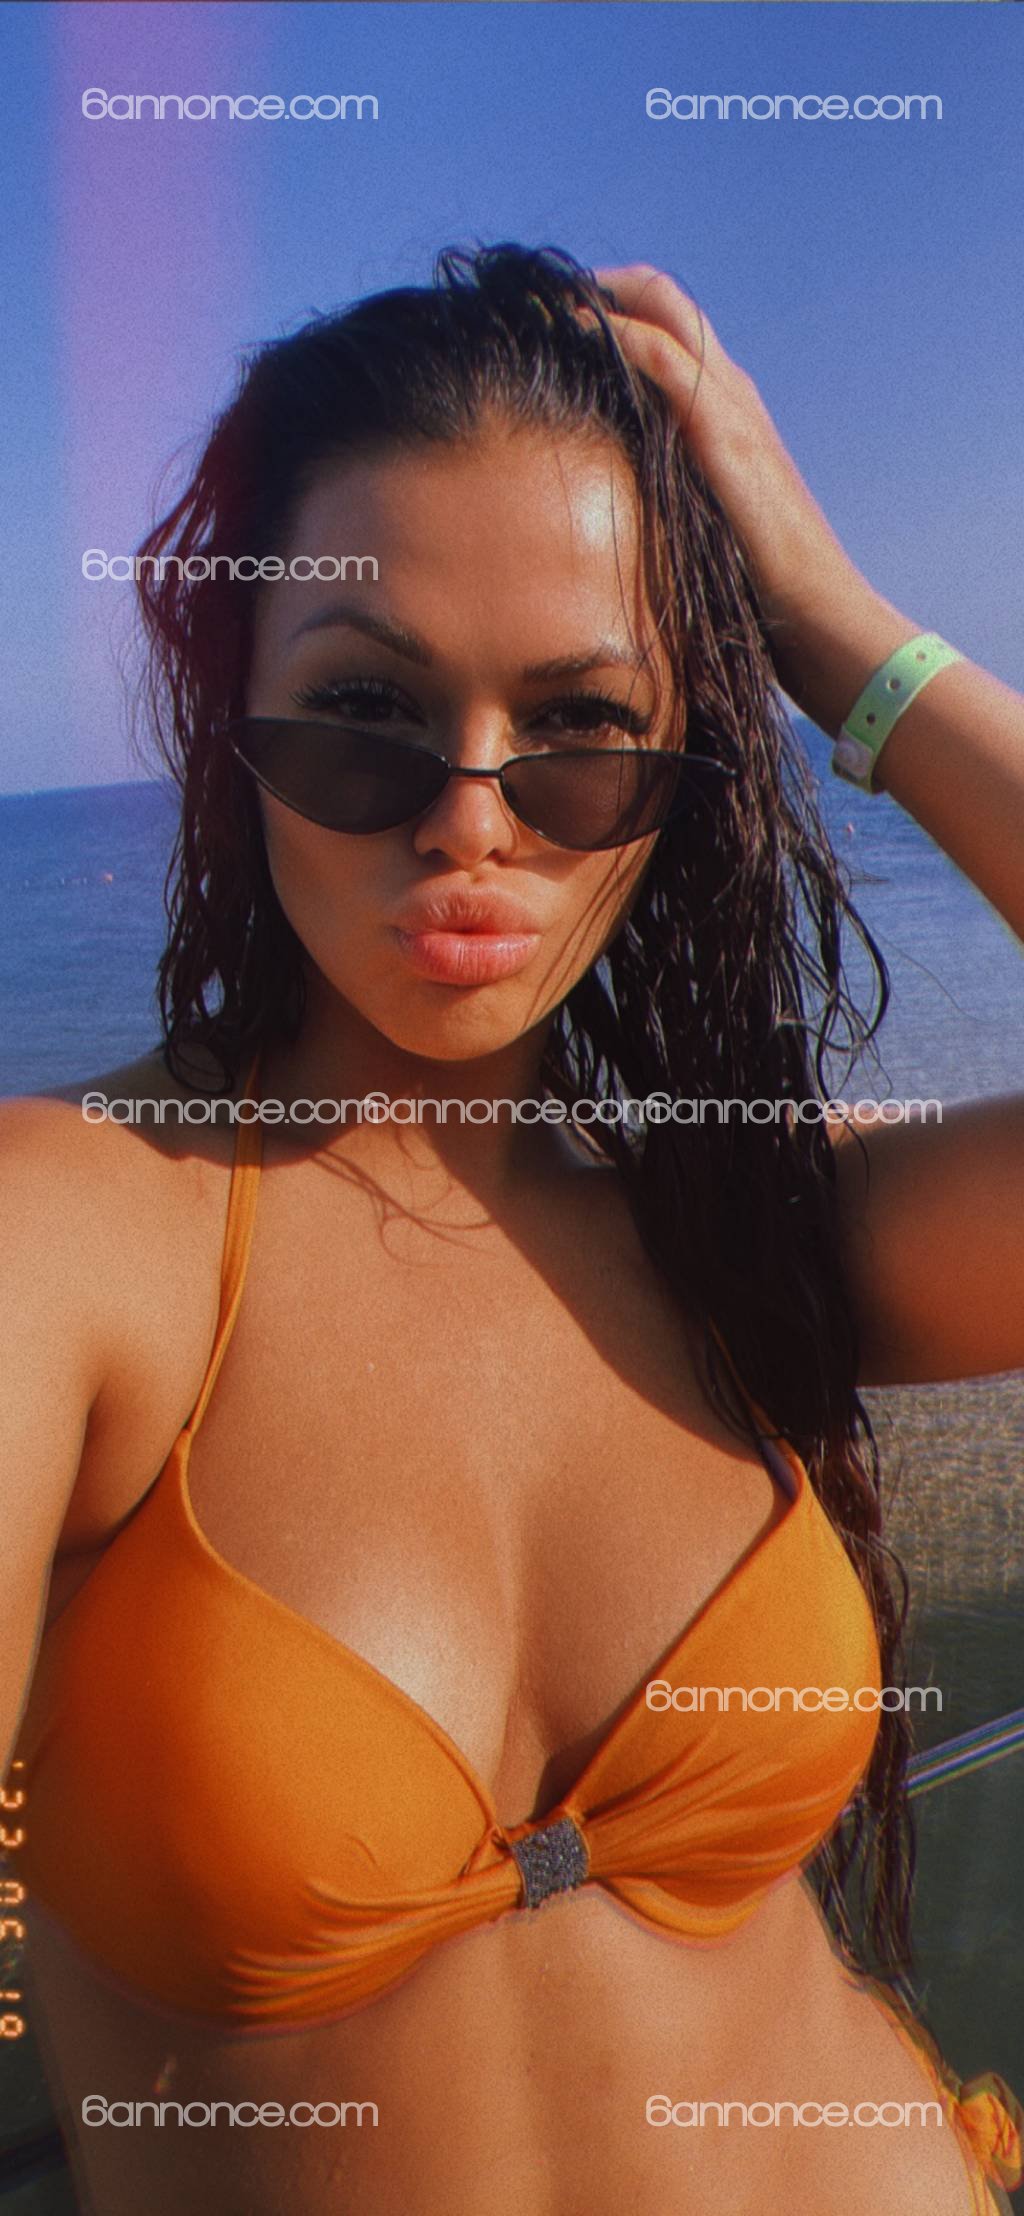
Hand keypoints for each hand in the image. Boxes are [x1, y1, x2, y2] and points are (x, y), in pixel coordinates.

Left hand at [588, 264, 917, 730]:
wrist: (817, 616)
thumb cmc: (761, 593)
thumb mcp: (702, 531)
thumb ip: (669, 504)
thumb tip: (611, 519)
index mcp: (728, 412)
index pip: (672, 328)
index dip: (618, 308)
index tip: (558, 317)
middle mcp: (733, 393)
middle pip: (666, 298)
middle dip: (602, 284)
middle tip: (541, 292)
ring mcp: (732, 405)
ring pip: (664, 309)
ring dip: (601, 294)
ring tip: (544, 297)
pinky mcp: (724, 430)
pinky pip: (664, 356)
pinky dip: (615, 332)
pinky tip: (570, 329)